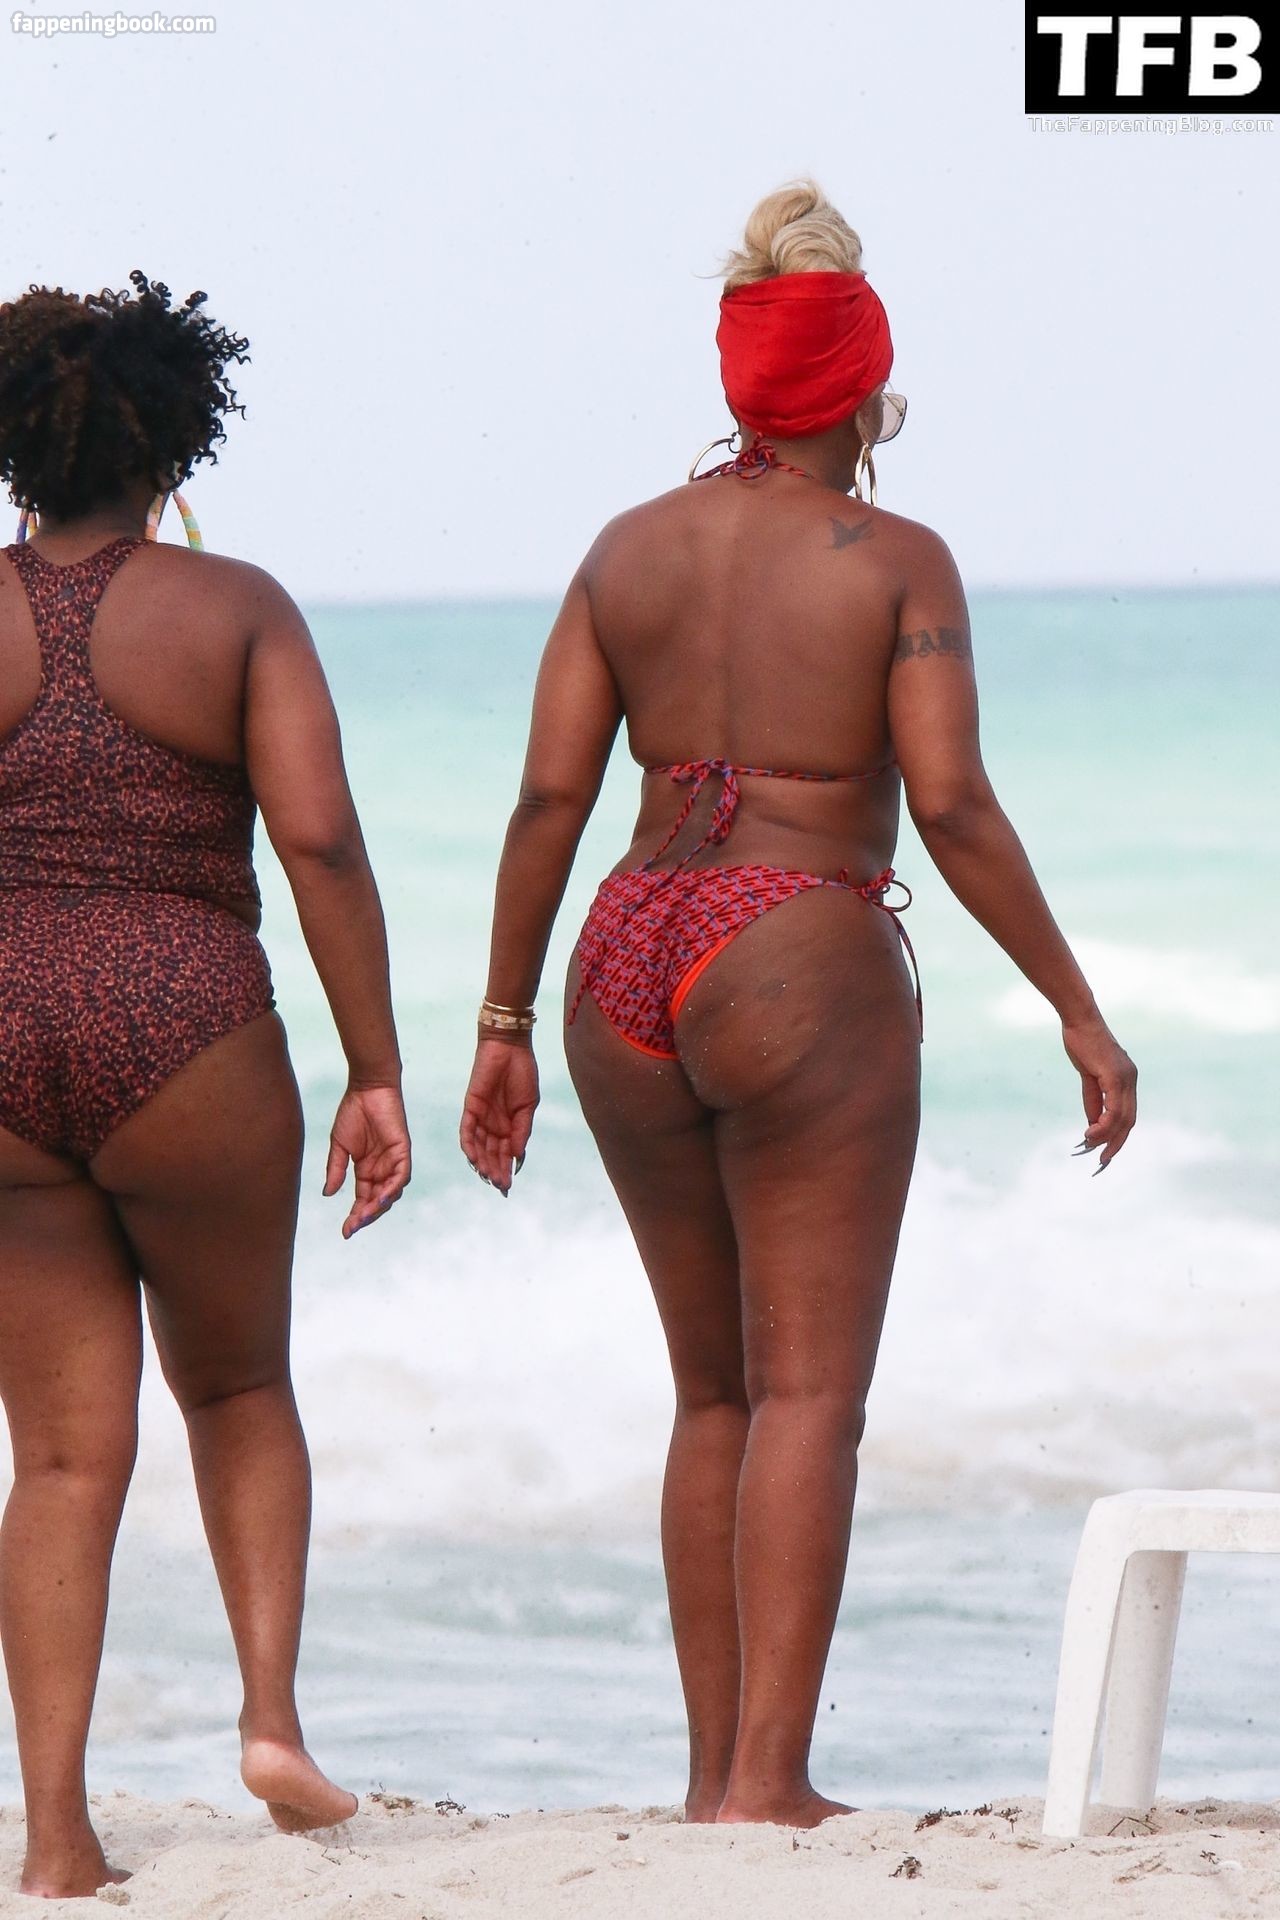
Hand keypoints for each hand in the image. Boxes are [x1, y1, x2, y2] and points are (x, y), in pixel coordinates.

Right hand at [324, 1083, 411, 1236]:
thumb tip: (328, 1194)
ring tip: (364, 1216)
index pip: (363, 1199)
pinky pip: (402, 1175)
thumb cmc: (353, 1112)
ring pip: (391, 1192)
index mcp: (366, 1169)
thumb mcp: (339, 1145)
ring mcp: (393, 1161)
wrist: (366, 1088)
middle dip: (366, 1216)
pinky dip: (393, 1188)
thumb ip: (335, 1169)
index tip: (345, 1231)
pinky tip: (381, 1197)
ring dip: (379, 1206)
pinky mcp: (403, 1150)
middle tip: (353, 1226)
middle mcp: (381, 1169)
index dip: (355, 1216)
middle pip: (377, 1201)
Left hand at [460, 1038, 538, 1194]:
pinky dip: (469, 1145)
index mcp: (508, 1125)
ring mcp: (481, 1116)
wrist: (511, 1048)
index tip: (508, 1186)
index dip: (506, 1169)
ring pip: (478, 1146)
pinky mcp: (470, 1106)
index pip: (505, 1153)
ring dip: (483, 1162)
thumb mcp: (528, 1106)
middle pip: (491, 1153)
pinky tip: (474, 1159)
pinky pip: (466, 1130)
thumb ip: (521, 1130)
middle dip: (495, 1170)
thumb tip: (518, 1156)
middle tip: (500, 1185)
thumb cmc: (523, 1073)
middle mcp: (493, 1124)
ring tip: (489, 1176)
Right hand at [1062, 1014, 1136, 1171]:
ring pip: (1122, 1118)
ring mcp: (1125, 1078)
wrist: (1079, 1020)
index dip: (1117, 1135)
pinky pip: (1113, 1109)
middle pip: (1129, 1121)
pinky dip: (1102, 1124)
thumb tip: (1092, 1122)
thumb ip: (1093, 1099)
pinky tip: (1090, 1132)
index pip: (1128, 1114)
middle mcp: (1131, 1080)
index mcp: (1127, 1079)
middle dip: (1116, 1143)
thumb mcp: (1088, 1075)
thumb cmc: (1082, 1042)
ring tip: (1090, 1146)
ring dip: (1106, 1136)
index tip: (1104, 1150)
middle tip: (1103, 1160)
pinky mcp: (1115, 1076)